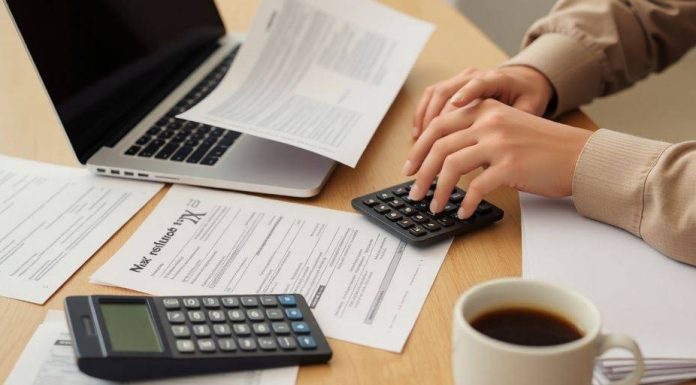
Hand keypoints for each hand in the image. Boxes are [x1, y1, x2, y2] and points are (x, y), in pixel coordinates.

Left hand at [402, 99, 591, 218]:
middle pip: (439, 146)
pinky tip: (463, 212)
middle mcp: (489, 121)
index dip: (418, 149)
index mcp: (484, 109)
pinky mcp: (510, 166)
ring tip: (434, 206)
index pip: (437, 125)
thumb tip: (443, 158)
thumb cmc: (541, 147)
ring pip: (451, 166)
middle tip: (414, 193)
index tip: (409, 168)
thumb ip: (476, 133)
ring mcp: (499, 143)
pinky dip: (465, 203)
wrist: (578, 155)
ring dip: (437, 191)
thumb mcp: (506, 126)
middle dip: (420, 173)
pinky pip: (476, 187)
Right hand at [412, 66, 553, 137]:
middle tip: (428, 146)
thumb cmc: (526, 97)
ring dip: (424, 121)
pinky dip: (422, 115)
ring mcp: (459, 79)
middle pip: (447, 92)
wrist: (521, 81)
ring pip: (435, 95)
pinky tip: (418, 134)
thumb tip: (505, 146)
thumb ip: (520, 124)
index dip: (467, 92)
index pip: (479, 84)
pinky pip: (430, 97)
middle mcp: (474, 75)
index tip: (456, 104)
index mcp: (496, 79)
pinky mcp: (450, 85)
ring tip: (420, 145)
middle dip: (435, 120)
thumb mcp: (531, 108)